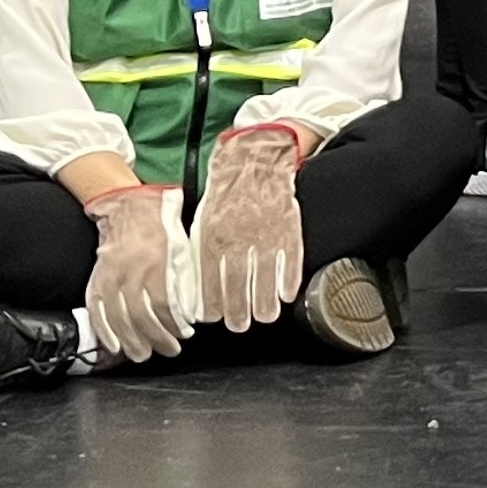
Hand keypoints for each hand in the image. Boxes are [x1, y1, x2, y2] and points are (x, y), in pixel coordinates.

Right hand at [83, 187, 186, 361]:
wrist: (130, 207)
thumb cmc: (161, 225)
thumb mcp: (182, 246)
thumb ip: (184, 277)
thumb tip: (190, 309)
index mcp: (155, 263)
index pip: (163, 305)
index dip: (174, 324)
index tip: (184, 334)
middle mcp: (130, 272)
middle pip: (140, 316)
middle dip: (156, 339)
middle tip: (168, 351)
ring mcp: (110, 277)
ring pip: (118, 318)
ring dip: (131, 341)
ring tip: (142, 354)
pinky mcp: (97, 279)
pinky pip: (96, 310)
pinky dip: (104, 331)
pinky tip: (114, 345)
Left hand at [191, 125, 305, 326]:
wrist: (255, 162)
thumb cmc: (226, 195)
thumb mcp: (202, 222)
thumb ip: (200, 253)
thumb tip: (196, 286)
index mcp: (213, 238)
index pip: (210, 281)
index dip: (212, 304)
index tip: (214, 317)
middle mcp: (239, 239)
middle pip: (238, 285)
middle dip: (239, 311)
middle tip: (240, 325)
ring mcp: (266, 234)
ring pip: (266, 277)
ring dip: (265, 302)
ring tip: (264, 316)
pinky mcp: (288, 228)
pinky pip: (290, 260)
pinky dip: (289, 280)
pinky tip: (286, 295)